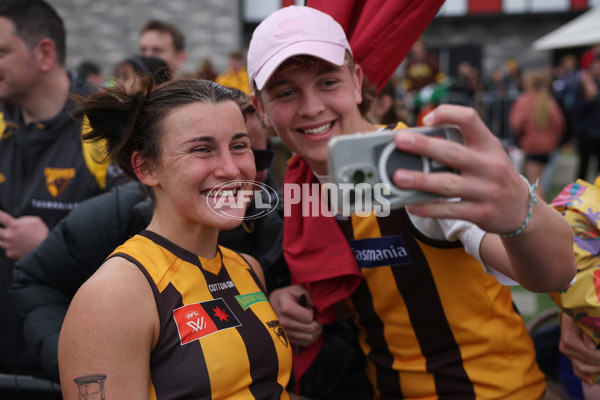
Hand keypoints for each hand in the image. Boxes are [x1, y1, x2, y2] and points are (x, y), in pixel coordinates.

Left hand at [0, 210, 48, 259]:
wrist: (45, 251)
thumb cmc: (41, 235)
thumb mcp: (35, 221)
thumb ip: (23, 219)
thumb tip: (16, 221)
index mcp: (15, 226)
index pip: (1, 217)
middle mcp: (9, 236)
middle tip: (4, 231)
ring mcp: (8, 245)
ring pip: (0, 242)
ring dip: (4, 240)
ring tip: (13, 240)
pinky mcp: (10, 254)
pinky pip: (7, 250)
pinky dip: (11, 249)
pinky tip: (19, 248)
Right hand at [269, 285, 322, 346]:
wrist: (272, 305)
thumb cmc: (286, 296)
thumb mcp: (296, 289)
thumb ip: (308, 295)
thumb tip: (315, 306)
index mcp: (286, 308)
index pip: (308, 317)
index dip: (313, 312)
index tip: (310, 308)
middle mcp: (283, 322)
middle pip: (310, 328)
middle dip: (319, 323)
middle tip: (318, 317)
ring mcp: (284, 332)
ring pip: (309, 337)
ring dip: (317, 331)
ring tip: (315, 323)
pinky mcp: (287, 339)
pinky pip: (305, 343)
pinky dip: (312, 337)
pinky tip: (311, 330)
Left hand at [391, 104, 531, 234]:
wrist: (522, 209)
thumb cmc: (494, 175)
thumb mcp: (487, 153)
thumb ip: (461, 144)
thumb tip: (420, 139)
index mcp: (488, 145)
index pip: (469, 119)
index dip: (447, 114)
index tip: (426, 119)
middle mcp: (489, 165)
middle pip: (452, 152)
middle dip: (424, 146)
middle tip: (400, 141)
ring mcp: (486, 190)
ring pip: (448, 184)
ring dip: (421, 180)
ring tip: (398, 177)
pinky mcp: (481, 213)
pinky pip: (450, 210)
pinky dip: (429, 208)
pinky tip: (412, 205)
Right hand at [559, 312, 599, 384]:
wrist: (570, 315)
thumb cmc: (580, 315)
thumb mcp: (584, 320)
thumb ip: (588, 332)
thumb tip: (591, 346)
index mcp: (568, 339)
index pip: (588, 353)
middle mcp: (565, 348)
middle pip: (585, 363)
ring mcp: (566, 353)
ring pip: (581, 368)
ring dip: (595, 371)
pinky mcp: (569, 356)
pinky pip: (576, 369)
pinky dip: (584, 376)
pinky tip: (592, 381)